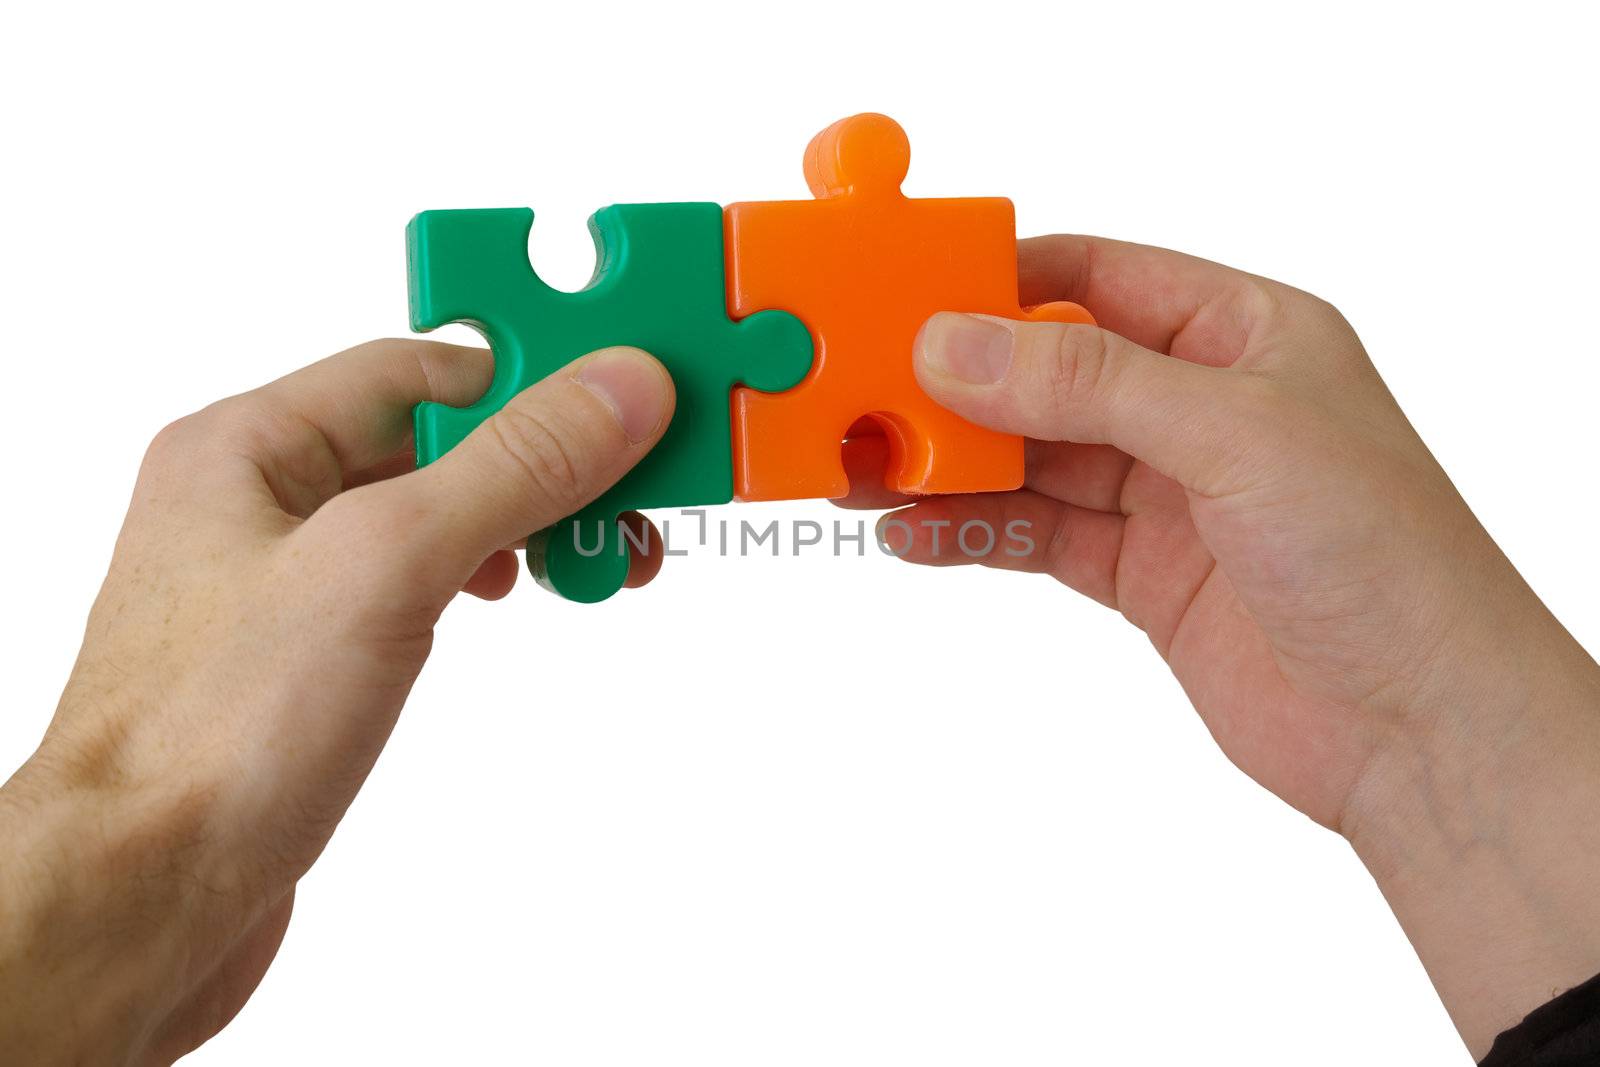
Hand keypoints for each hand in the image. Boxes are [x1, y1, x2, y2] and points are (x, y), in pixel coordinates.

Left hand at [0, 341, 673, 1064]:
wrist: (137, 903)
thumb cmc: (209, 738)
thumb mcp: (384, 566)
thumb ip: (511, 467)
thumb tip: (616, 390)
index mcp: (249, 444)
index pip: (424, 366)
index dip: (534, 378)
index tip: (630, 400)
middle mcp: (261, 502)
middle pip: (440, 440)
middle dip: (549, 464)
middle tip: (638, 499)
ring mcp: (285, 585)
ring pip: (438, 514)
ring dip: (530, 523)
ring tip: (602, 560)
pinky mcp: (312, 660)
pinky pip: (421, 583)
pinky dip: (488, 578)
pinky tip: (519, 599)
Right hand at [841, 235, 1599, 1056]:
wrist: (1422, 731)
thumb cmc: (1384, 560)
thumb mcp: (1236, 437)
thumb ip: (1090, 382)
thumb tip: (957, 342)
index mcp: (1243, 333)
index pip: (1096, 275)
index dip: (998, 281)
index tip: (904, 295)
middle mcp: (1199, 403)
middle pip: (1047, 369)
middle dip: (955, 382)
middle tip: (861, 390)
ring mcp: (1167, 492)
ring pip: (1031, 457)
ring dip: (948, 463)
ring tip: (861, 468)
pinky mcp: (1141, 572)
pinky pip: (1036, 534)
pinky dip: (971, 532)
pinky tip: (911, 534)